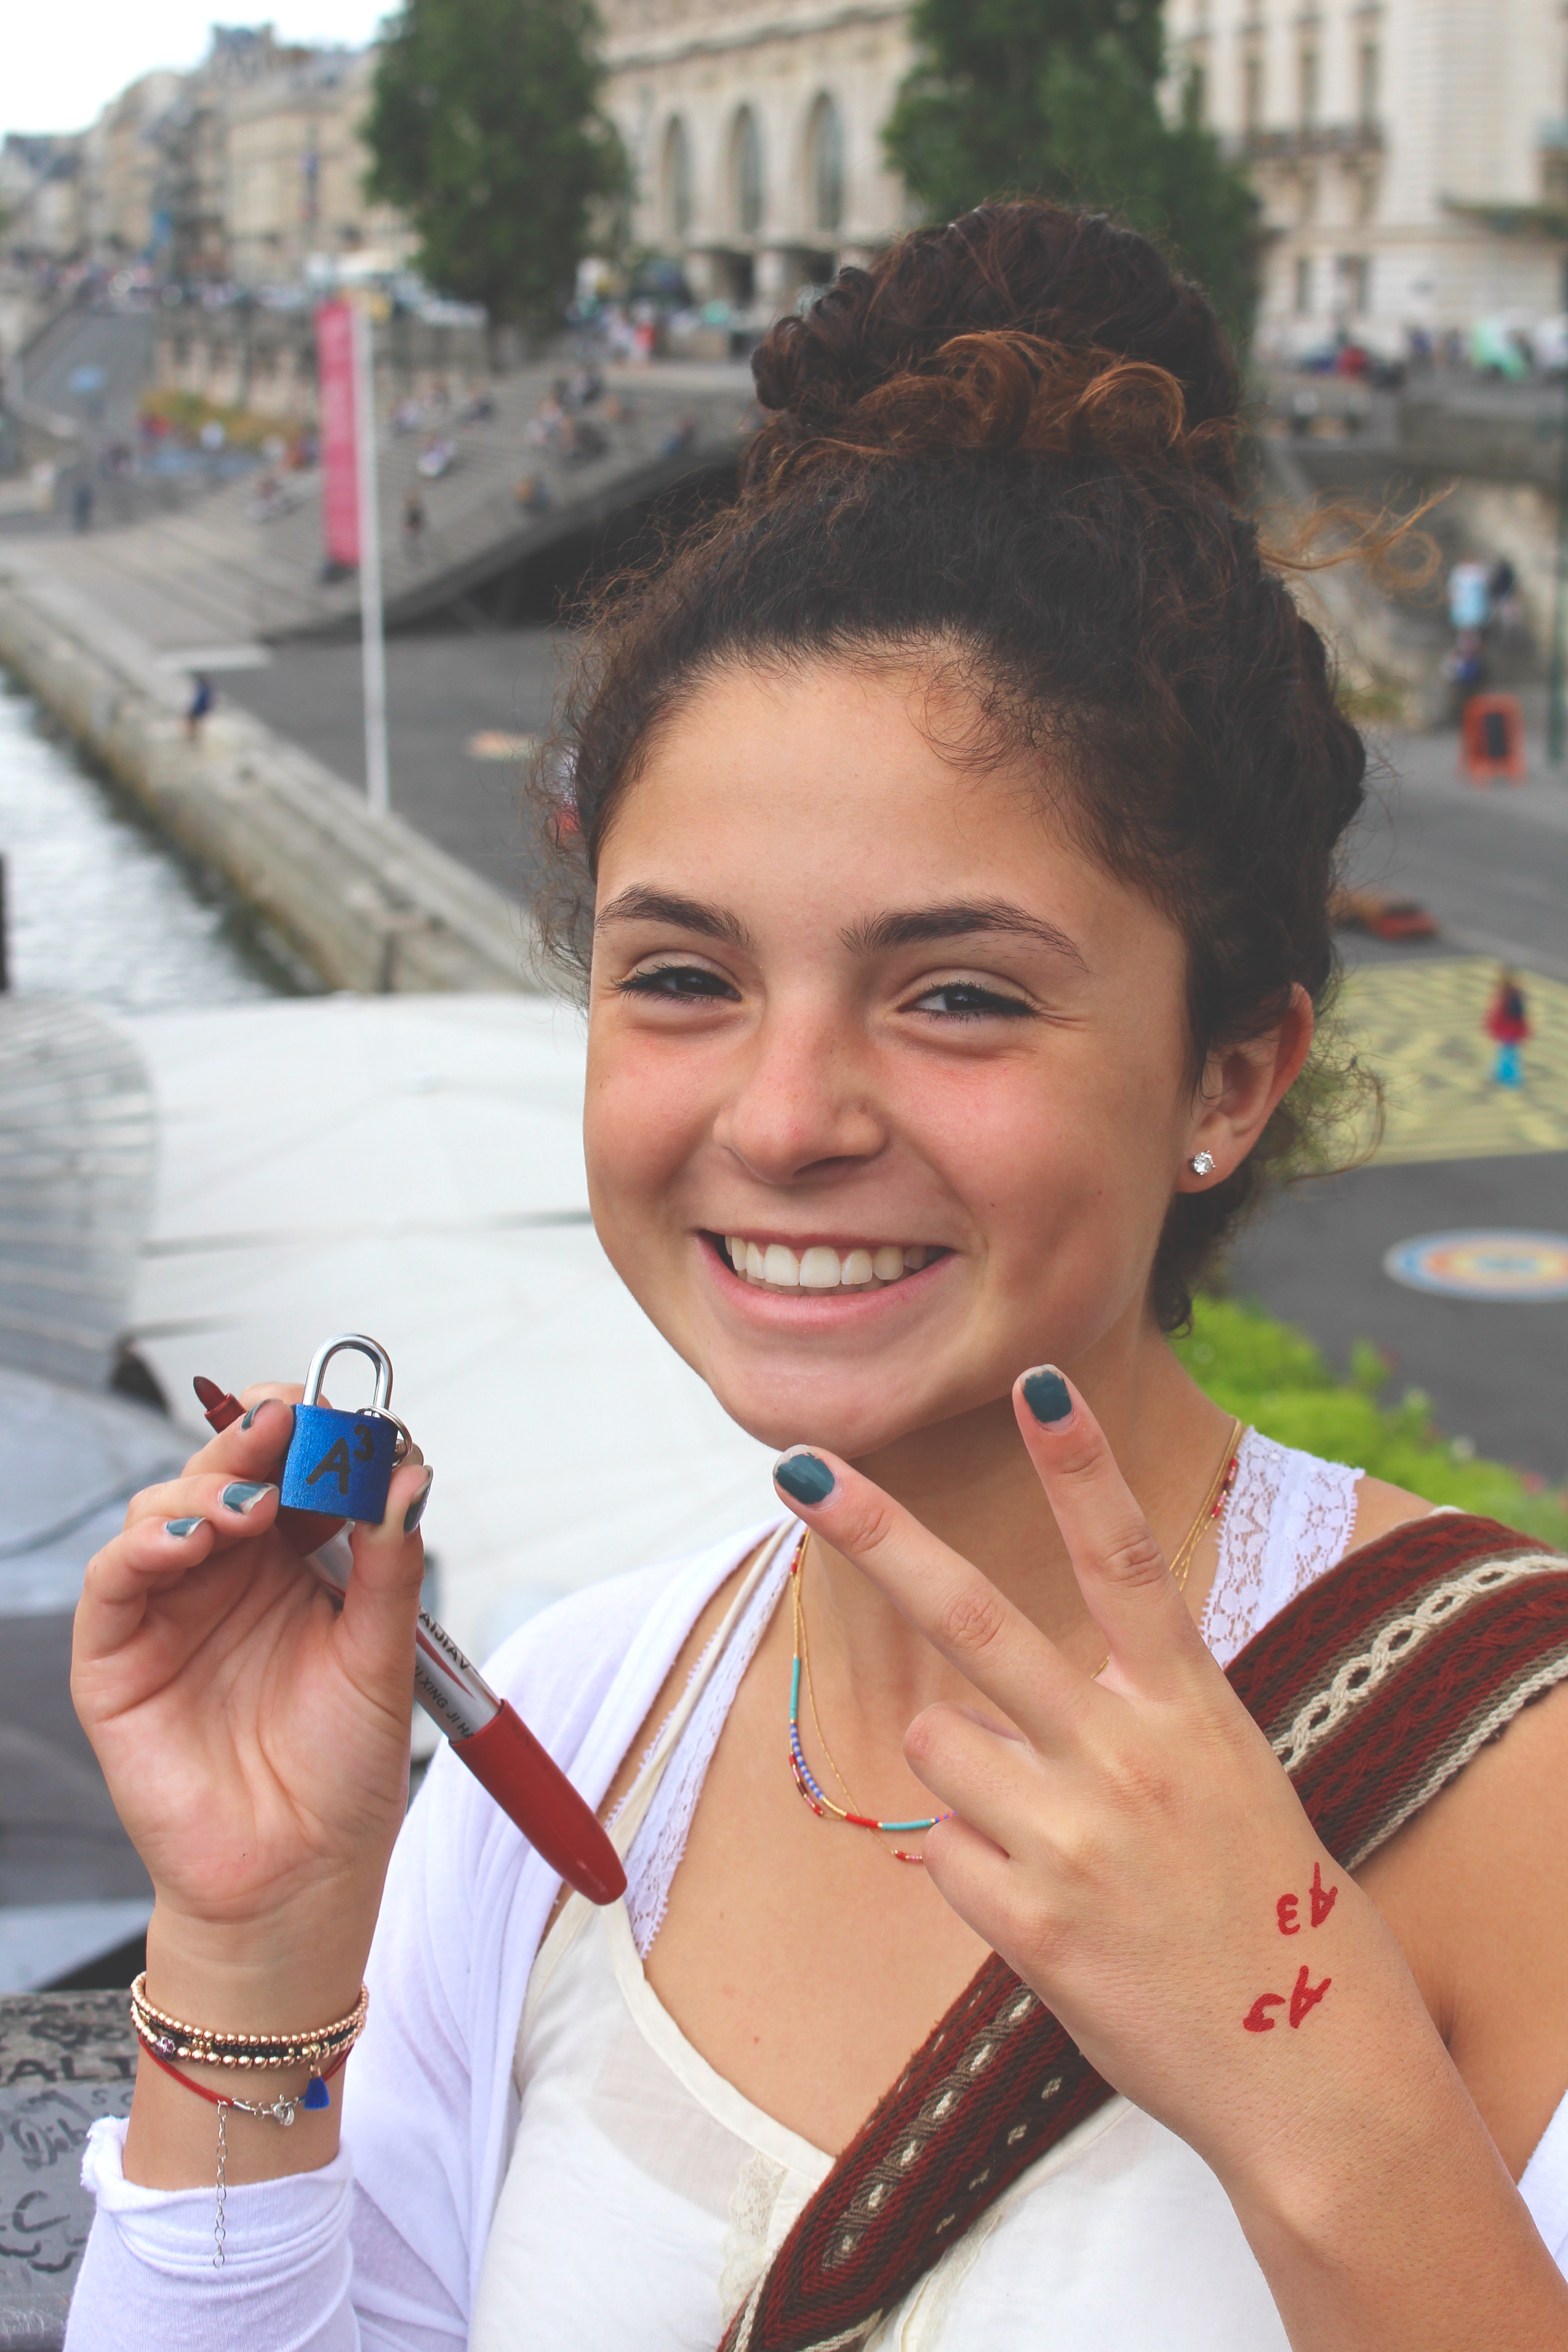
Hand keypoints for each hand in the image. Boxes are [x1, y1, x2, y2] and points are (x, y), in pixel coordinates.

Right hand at [72, 1389, 432, 2009]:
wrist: (297, 1878)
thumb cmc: (341, 1775)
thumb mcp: (383, 1655)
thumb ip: (390, 1562)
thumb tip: (411, 1473)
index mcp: (299, 1563)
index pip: (296, 1467)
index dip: (313, 1430)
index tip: (345, 1411)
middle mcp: (232, 1573)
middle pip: (229, 1471)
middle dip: (257, 1438)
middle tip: (290, 1425)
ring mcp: (171, 1608)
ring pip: (167, 1507)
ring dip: (209, 1489)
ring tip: (254, 1508)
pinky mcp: (117, 1655)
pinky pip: (114, 1579)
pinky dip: (144, 1546)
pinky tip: (189, 1541)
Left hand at [771, 1370, 1438, 2195]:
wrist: (1311, 2069)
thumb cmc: (1260, 1907)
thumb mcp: (1226, 1778)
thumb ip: (1126, 1718)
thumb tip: (976, 1703)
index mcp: (1189, 1708)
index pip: (1126, 1558)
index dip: (1082, 1466)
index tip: (1038, 1379)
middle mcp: (1125, 1755)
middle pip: (975, 1618)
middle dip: (879, 1535)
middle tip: (797, 1468)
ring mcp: (1073, 1838)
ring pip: (935, 1746)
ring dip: (965, 1775)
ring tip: (1050, 1838)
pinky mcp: (1030, 1925)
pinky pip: (941, 1853)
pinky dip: (975, 1871)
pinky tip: (1050, 1911)